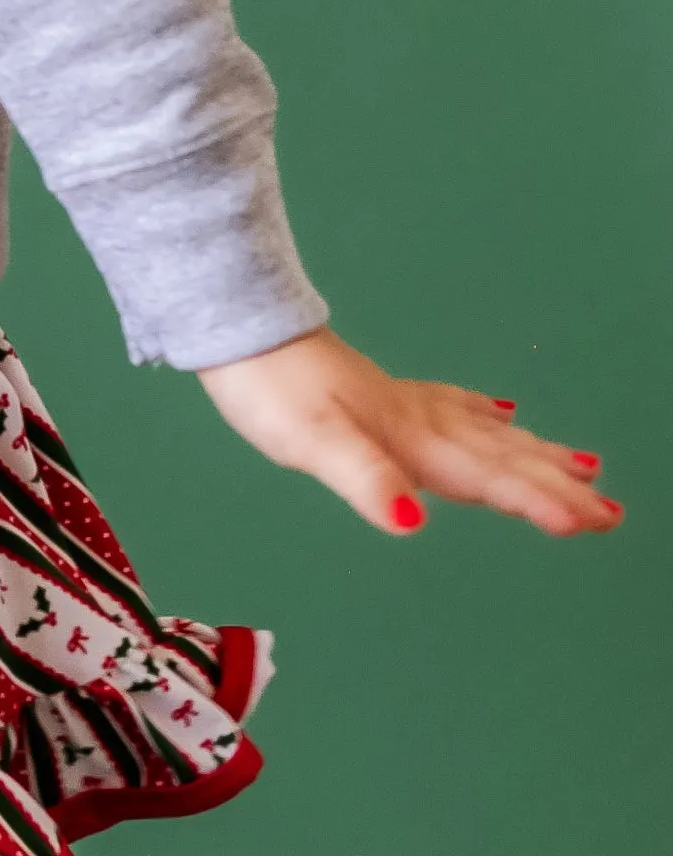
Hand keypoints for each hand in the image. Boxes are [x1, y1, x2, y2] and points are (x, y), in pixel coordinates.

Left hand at [197, 325, 619, 537]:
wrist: (241, 331)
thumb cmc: (270, 390)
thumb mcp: (312, 442)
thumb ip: (366, 479)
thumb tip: (412, 521)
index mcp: (410, 438)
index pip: (488, 477)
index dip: (538, 502)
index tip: (590, 524)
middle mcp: (418, 420)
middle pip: (502, 457)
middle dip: (558, 485)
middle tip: (613, 513)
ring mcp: (403, 403)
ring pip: (487, 433)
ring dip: (536, 454)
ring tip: (586, 467)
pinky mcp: (382, 394)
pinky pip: (455, 408)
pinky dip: (487, 416)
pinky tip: (501, 414)